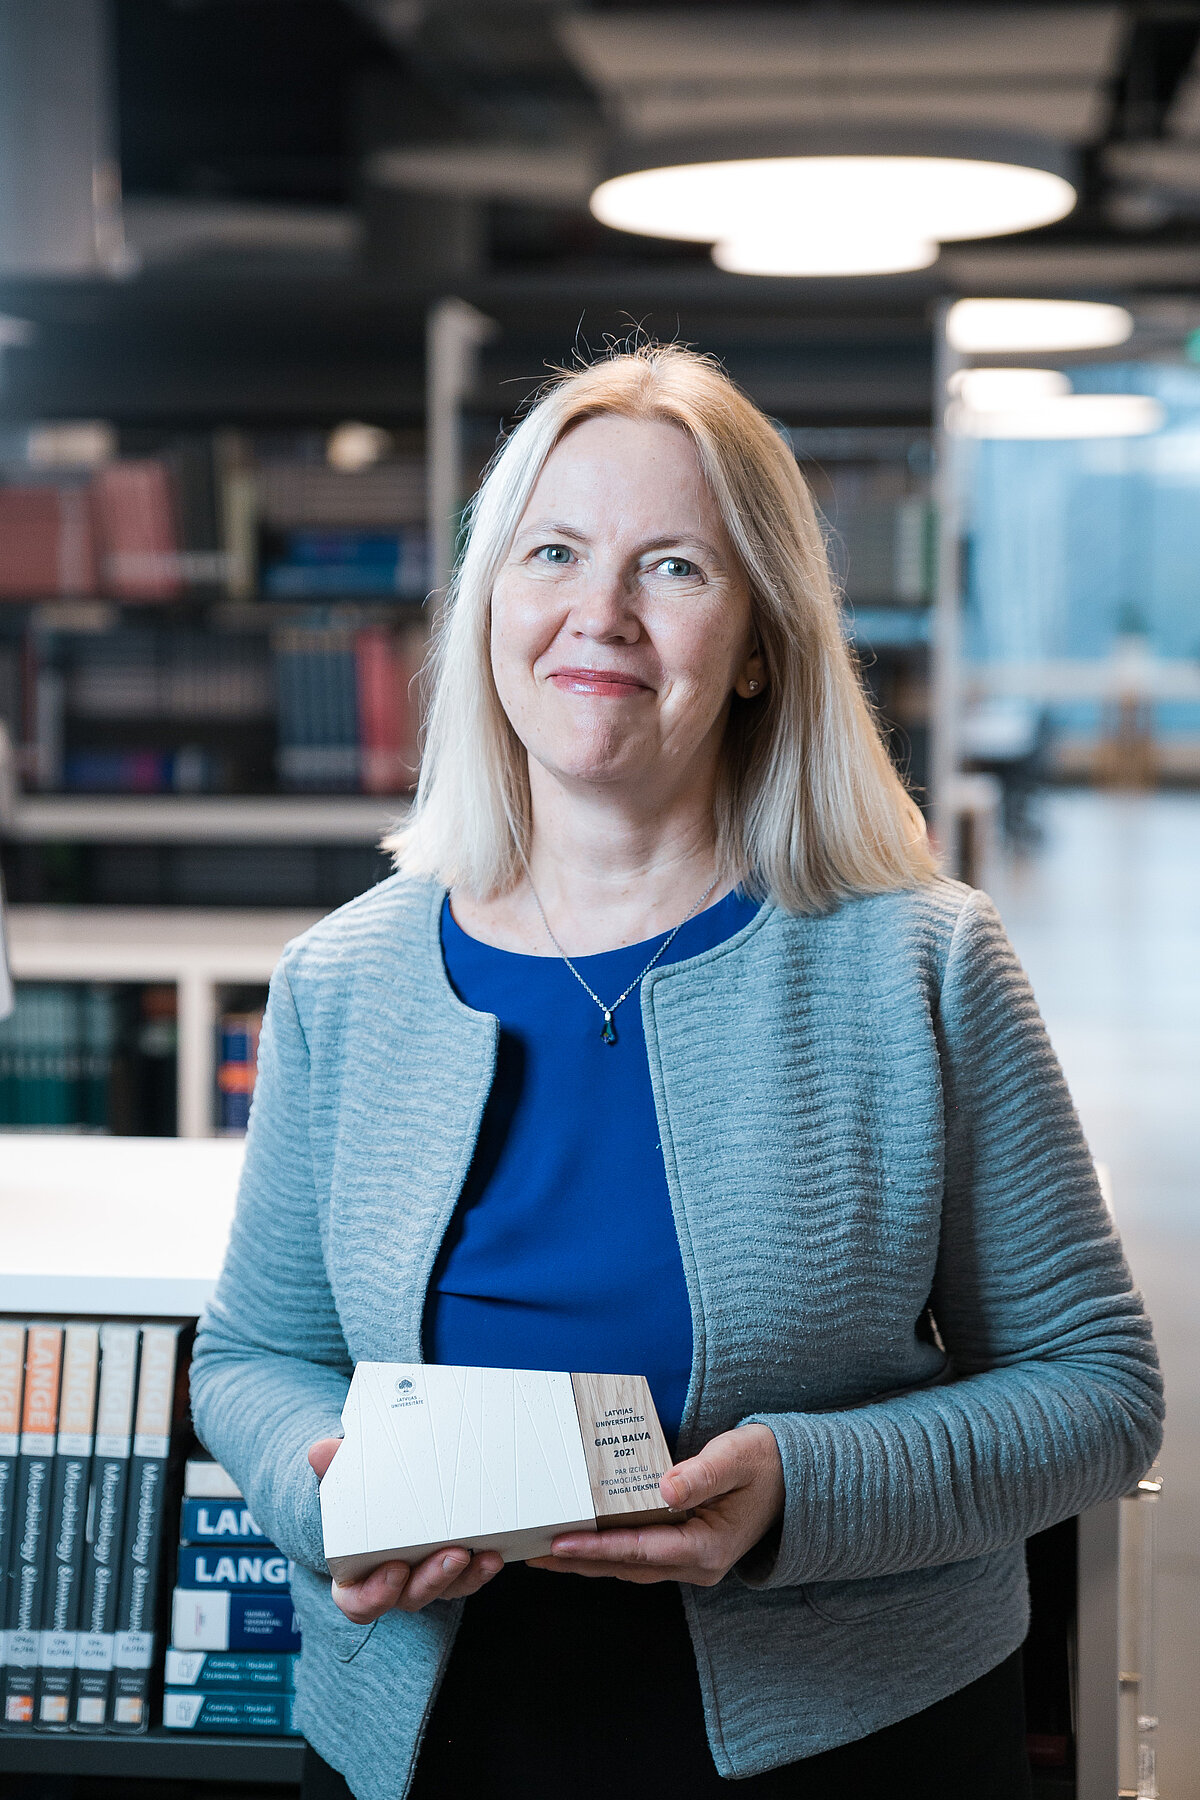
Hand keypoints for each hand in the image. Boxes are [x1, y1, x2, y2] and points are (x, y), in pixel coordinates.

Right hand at [307, 1437, 502, 1618]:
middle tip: (452, 1555)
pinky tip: (494, 1554)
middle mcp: (391, 1584)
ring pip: (444, 1590)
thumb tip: (319, 1451)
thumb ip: (334, 1469)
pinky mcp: (451, 1571)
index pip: (359, 1602)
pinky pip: (467, 1578)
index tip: (395, 1570)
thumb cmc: (362, 1496)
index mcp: (355, 1574)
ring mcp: (423, 1579)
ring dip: (464, 1576)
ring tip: (481, 1555)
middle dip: (432, 1579)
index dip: (375, 1594)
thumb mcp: (346, 1480)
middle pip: (410, 1597)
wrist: (388, 1490)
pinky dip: (481, 1569)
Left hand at [526, 1422, 783, 1586]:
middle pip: (625, 1565)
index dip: (596, 1548)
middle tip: (530, 1553)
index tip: (558, 1544)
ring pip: (627, 1566)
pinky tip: (579, 1542)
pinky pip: (636, 1556)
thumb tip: (666, 1489)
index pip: (640, 1550)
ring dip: (585, 1561)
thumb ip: (703, 1473)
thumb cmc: (767, 1463)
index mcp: (707, 1548)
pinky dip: (605, 1551)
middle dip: (577, 1561)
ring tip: (541, 1552)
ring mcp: (690, 1563)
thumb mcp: (739, 1457)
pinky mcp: (684, 1552)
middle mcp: (696, 1565)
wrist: (794, 1477)